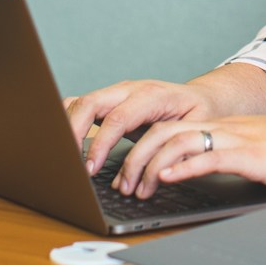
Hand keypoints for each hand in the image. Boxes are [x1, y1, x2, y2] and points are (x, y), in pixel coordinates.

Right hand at [62, 79, 221, 176]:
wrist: (202, 96)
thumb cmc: (198, 115)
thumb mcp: (194, 130)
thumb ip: (172, 149)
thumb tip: (150, 175)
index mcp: (152, 96)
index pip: (117, 118)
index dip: (100, 144)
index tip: (90, 169)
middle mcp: (130, 89)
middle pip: (91, 103)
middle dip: (74, 132)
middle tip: (70, 163)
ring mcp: (117, 91)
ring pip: (82, 101)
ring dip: (68, 126)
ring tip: (64, 155)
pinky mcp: (110, 99)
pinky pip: (83, 103)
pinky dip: (69, 119)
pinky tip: (66, 140)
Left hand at [112, 114, 265, 199]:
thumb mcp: (249, 152)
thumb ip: (222, 156)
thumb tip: (194, 171)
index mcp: (221, 127)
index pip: (169, 128)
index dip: (141, 147)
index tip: (126, 170)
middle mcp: (222, 128)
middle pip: (164, 132)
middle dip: (136, 157)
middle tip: (122, 183)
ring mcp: (234, 138)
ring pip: (179, 142)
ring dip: (151, 165)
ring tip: (138, 187)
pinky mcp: (248, 153)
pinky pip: (209, 156)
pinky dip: (184, 166)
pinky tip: (168, 177)